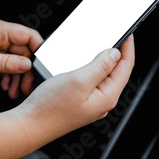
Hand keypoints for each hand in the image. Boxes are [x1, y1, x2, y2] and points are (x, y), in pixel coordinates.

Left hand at [0, 19, 42, 98]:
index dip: (39, 51)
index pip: (29, 36)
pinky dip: (8, 74)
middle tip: (26, 87)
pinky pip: (7, 62)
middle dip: (27, 70)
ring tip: (14, 91)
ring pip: (17, 58)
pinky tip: (5, 86)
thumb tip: (27, 65)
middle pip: (25, 50)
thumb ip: (6, 63)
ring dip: (17, 75)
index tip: (41, 68)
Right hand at [18, 35, 134, 138]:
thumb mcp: (78, 80)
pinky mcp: (79, 101)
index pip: (126, 67)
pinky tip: (84, 62)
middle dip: (118, 53)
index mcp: (107, 96)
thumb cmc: (50, 108)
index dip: (127, 47)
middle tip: (117, 36)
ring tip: (102, 46)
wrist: (29, 125)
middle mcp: (102, 101)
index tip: (128, 33)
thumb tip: (115, 54)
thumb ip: (100, 66)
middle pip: (117, 72)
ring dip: (103, 60)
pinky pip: (91, 81)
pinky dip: (91, 68)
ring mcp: (91, 102)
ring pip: (103, 76)